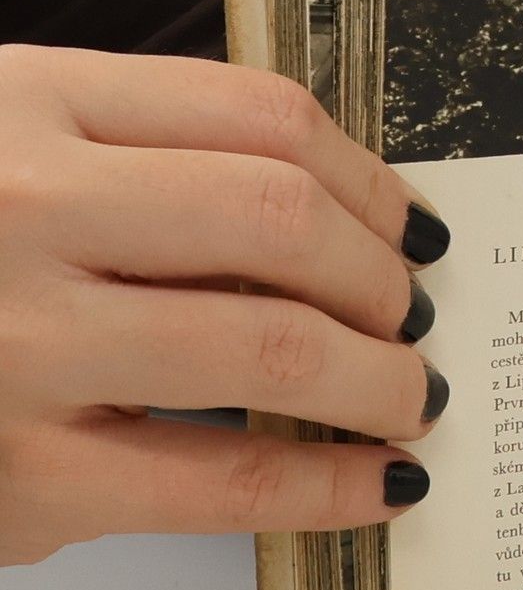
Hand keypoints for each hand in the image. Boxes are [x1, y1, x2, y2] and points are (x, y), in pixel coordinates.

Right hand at [0, 47, 451, 565]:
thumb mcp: (4, 152)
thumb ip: (136, 162)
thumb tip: (333, 225)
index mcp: (27, 103)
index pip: (260, 116)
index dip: (369, 178)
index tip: (410, 223)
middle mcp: (23, 206)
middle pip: (283, 220)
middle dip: (382, 276)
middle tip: (414, 312)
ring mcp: (18, 342)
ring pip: (272, 343)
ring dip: (379, 376)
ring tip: (411, 394)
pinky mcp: (19, 475)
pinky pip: (224, 480)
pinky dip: (329, 484)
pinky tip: (381, 486)